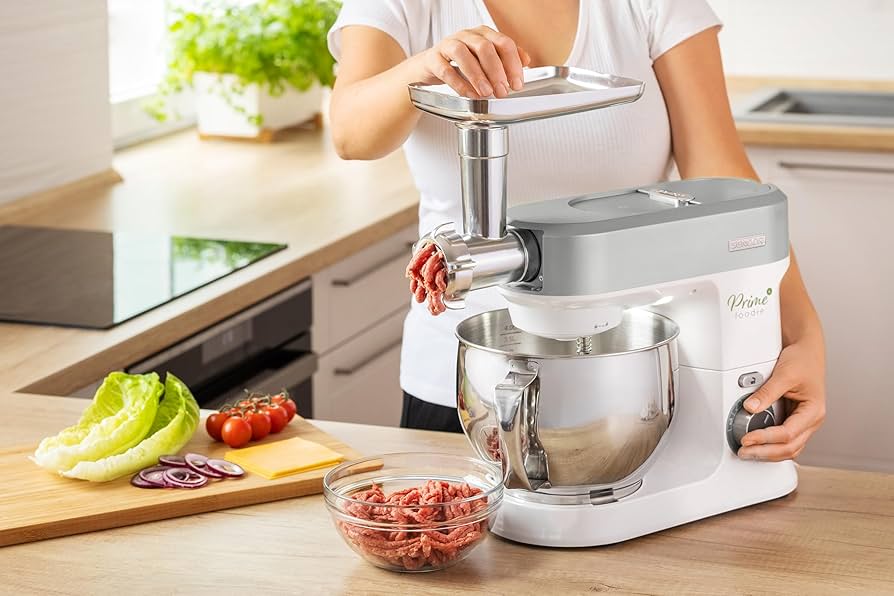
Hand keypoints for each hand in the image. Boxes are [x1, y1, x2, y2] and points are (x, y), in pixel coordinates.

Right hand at [411, 26, 531, 97]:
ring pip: (463, 54)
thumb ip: (506, 59)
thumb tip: (526, 62)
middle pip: (485, 47)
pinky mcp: (433, 58)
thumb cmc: (461, 63)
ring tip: (486, 93)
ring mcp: (448, 44)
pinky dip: (459, 84)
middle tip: (502, 91)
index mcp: (484, 34)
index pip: (504, 44)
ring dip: (477, 76)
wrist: (431, 66)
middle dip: (496, 71)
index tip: (517, 84)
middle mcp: (467, 36)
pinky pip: (445, 69)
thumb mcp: (486, 60)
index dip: (513, 65)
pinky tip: (469, 94)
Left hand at [737, 339, 825, 461]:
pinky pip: (785, 440)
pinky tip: (757, 446)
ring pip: (789, 448)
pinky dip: (771, 446)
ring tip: (748, 453)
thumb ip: (767, 392)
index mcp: (813, 411)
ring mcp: (803, 423)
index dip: (766, 439)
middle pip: (790, 448)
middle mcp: (811, 421)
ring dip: (768, 453)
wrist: (806, 350)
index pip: (788, 434)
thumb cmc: (803, 360)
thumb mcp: (784, 374)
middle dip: (765, 453)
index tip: (747, 439)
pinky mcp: (794, 420)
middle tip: (744, 452)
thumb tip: (750, 407)